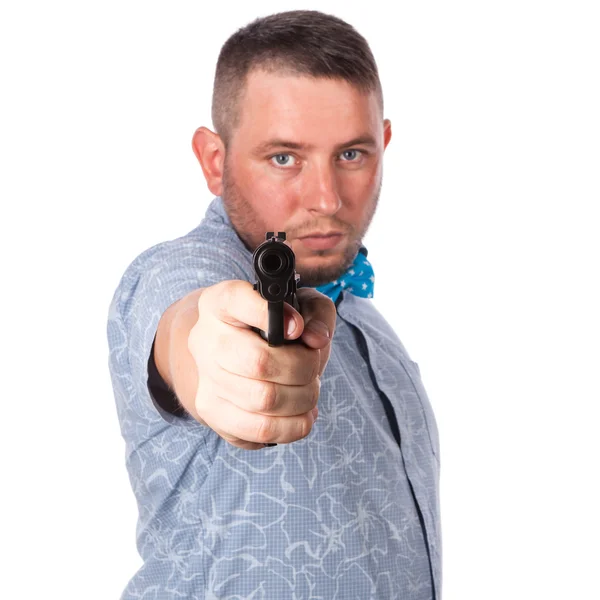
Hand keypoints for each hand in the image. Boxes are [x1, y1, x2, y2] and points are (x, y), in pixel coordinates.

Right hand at [187, 280, 335, 449]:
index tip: (297, 328)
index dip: (269, 314)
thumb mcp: (301, 305)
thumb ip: (316, 313)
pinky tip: (301, 414)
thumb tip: (316, 338)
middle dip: (302, 369)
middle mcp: (205, 338)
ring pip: (262, 400)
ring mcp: (205, 378)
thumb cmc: (275, 328)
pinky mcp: (212, 411)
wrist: (236, 355)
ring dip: (302, 399)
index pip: (234, 300)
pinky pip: (258, 430)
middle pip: (258, 362)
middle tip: (313, 367)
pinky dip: (292, 427)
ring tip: (310, 391)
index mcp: (220, 303)